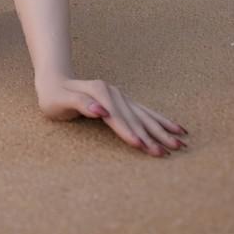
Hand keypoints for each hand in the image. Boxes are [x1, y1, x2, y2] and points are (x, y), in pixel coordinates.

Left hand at [37, 75, 187, 156]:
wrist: (54, 81)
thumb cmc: (54, 96)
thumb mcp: (59, 101)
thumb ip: (80, 104)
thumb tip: (101, 112)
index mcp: (100, 93)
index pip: (117, 117)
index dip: (129, 132)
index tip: (141, 146)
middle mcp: (113, 93)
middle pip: (135, 117)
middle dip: (152, 135)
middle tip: (168, 151)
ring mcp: (120, 96)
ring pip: (144, 115)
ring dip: (162, 130)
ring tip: (180, 143)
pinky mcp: (123, 102)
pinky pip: (145, 113)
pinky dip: (161, 121)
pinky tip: (176, 128)